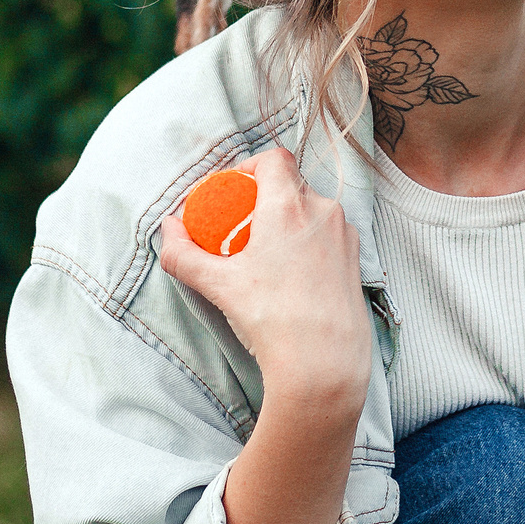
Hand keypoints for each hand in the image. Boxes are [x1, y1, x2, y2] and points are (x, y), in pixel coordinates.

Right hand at [157, 144, 370, 403]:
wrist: (324, 364)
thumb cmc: (273, 321)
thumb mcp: (218, 285)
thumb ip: (184, 253)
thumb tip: (168, 229)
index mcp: (289, 207)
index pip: (273, 158)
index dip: (249, 167)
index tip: (231, 192)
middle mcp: (323, 211)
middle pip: (290, 184)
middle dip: (263, 198)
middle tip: (240, 226)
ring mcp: (345, 234)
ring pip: (311, 210)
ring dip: (286, 220)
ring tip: (264, 253)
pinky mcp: (356, 258)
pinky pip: (327, 234)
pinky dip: (307, 241)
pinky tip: (291, 272)